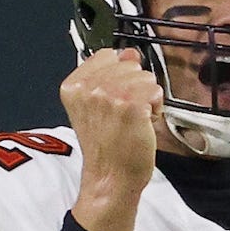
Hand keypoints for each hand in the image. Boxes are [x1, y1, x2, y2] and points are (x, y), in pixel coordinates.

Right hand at [61, 49, 163, 230]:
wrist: (111, 177)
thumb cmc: (106, 147)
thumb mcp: (97, 106)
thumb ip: (110, 75)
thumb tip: (129, 53)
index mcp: (73, 86)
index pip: (107, 55)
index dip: (119, 75)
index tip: (115, 96)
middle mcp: (88, 88)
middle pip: (129, 64)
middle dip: (134, 87)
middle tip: (125, 114)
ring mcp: (109, 95)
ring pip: (145, 76)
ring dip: (146, 98)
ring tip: (133, 119)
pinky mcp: (131, 105)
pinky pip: (155, 90)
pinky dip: (156, 107)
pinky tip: (144, 123)